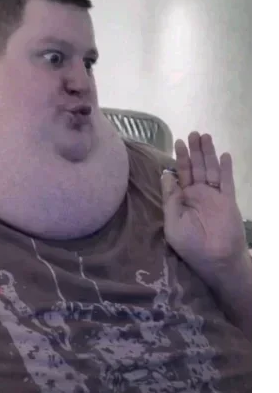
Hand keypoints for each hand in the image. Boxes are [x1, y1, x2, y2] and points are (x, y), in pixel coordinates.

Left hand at [161, 132, 246, 272]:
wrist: (214, 258)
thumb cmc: (189, 244)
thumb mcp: (172, 221)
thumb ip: (170, 198)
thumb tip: (165, 175)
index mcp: (182, 199)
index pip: (180, 175)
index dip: (179, 159)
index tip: (177, 143)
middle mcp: (198, 195)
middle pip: (196, 168)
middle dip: (194, 151)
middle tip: (192, 133)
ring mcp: (214, 196)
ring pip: (210, 169)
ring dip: (208, 153)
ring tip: (205, 136)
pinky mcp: (228, 200)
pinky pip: (226, 181)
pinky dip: (225, 168)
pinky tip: (223, 154)